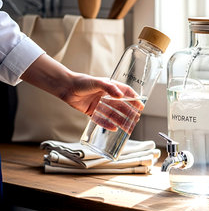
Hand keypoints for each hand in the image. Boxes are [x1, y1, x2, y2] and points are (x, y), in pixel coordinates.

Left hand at [20, 54, 144, 132]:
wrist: (66, 87)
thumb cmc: (82, 82)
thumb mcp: (97, 82)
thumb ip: (109, 88)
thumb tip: (120, 96)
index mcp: (110, 87)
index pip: (126, 93)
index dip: (134, 99)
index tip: (141, 105)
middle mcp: (106, 96)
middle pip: (121, 106)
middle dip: (129, 113)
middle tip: (136, 119)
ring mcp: (100, 104)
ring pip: (113, 114)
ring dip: (120, 121)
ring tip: (127, 127)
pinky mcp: (92, 112)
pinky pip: (101, 120)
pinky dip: (107, 124)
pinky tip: (114, 129)